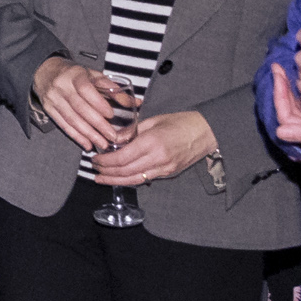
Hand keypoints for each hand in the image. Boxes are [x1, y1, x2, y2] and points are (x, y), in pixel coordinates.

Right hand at [32, 55, 139, 153]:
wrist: (46, 72)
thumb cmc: (75, 74)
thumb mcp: (93, 76)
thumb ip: (113, 89)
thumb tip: (136, 103)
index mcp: (75, 74)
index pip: (85, 89)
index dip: (98, 102)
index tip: (111, 115)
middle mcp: (62, 86)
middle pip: (79, 108)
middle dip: (97, 124)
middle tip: (112, 136)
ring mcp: (53, 99)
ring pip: (71, 119)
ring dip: (88, 134)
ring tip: (103, 144)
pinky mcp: (49, 109)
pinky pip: (63, 125)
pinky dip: (76, 137)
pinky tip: (87, 145)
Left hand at [87, 109, 216, 185]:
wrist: (207, 132)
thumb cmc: (181, 122)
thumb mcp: (154, 120)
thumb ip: (132, 131)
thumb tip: (113, 139)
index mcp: (152, 142)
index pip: (122, 158)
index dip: (106, 161)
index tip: (95, 159)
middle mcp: (158, 159)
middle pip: (125, 171)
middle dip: (107, 172)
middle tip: (94, 169)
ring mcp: (164, 169)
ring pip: (134, 179)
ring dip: (115, 180)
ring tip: (101, 178)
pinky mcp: (169, 173)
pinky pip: (145, 179)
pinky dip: (129, 179)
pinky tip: (119, 177)